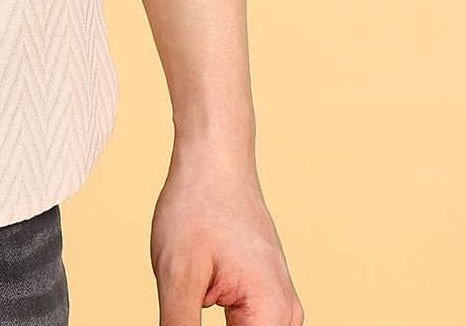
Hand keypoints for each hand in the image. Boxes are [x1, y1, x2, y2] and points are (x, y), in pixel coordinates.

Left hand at [150, 131, 303, 323]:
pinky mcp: (266, 296)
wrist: (214, 157)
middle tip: (180, 314)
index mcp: (271, 315)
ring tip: (189, 304)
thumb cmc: (196, 205)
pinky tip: (194, 312)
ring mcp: (280, 305)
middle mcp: (287, 316)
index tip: (182, 321)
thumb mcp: (178, 275)